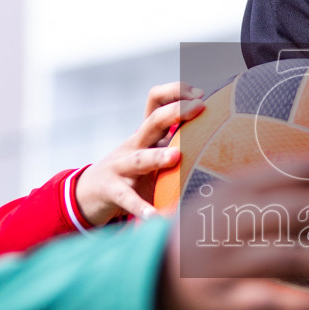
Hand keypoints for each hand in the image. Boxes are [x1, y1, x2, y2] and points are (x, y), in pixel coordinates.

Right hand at [73, 82, 203, 225]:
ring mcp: (121, 167)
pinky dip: (141, 208)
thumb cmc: (132, 174)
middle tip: (199, 108)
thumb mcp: (151, 154)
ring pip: (140, 159)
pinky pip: (128, 199)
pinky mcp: (113, 191)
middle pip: (152, 121)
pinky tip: (155, 218)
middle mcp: (134, 145)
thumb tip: (220, 142)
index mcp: (146, 135)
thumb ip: (176, 146)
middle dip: (175, 111)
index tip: (201, 95)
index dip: (176, 92)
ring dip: (157, 157)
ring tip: (176, 157)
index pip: (156, 101)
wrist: (88, 193)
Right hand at [157, 155, 308, 309]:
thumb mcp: (224, 201)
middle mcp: (232, 218)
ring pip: (290, 253)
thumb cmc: (196, 239)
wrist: (137, 281)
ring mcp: (226, 259)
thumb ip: (271, 191)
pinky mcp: (222, 298)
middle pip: (302, 208)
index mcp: (236, 187)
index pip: (300, 168)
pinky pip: (272, 299)